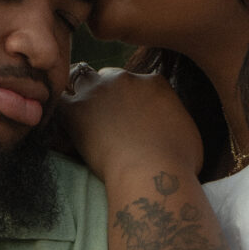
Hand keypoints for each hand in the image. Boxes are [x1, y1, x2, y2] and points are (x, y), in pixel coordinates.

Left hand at [59, 65, 203, 182]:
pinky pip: (59, 101)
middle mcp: (126, 78)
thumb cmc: (178, 163)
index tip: (129, 115)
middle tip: (103, 117)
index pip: (138, 80)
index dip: (132, 97)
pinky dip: (59, 111)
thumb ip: (174, 119)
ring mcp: (98, 91)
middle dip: (105, 92)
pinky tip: (61, 125)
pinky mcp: (75, 109)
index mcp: (155, 82)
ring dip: (80, 93)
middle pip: (108, 76)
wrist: (152, 173)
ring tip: (79, 114)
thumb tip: (170, 127)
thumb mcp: (189, 133)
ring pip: (81, 78)